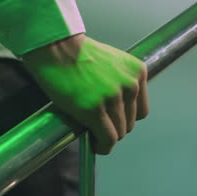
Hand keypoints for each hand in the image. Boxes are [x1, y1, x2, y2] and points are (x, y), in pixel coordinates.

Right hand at [22, 34, 148, 154]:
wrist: (56, 48)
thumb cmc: (78, 53)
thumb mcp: (112, 63)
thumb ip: (120, 83)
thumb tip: (119, 109)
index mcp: (137, 73)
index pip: (140, 110)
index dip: (125, 118)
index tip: (113, 120)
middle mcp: (130, 86)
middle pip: (130, 123)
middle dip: (115, 127)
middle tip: (98, 126)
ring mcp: (113, 98)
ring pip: (119, 133)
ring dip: (107, 137)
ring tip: (94, 134)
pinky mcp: (95, 110)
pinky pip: (107, 138)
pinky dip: (102, 146)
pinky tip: (95, 145)